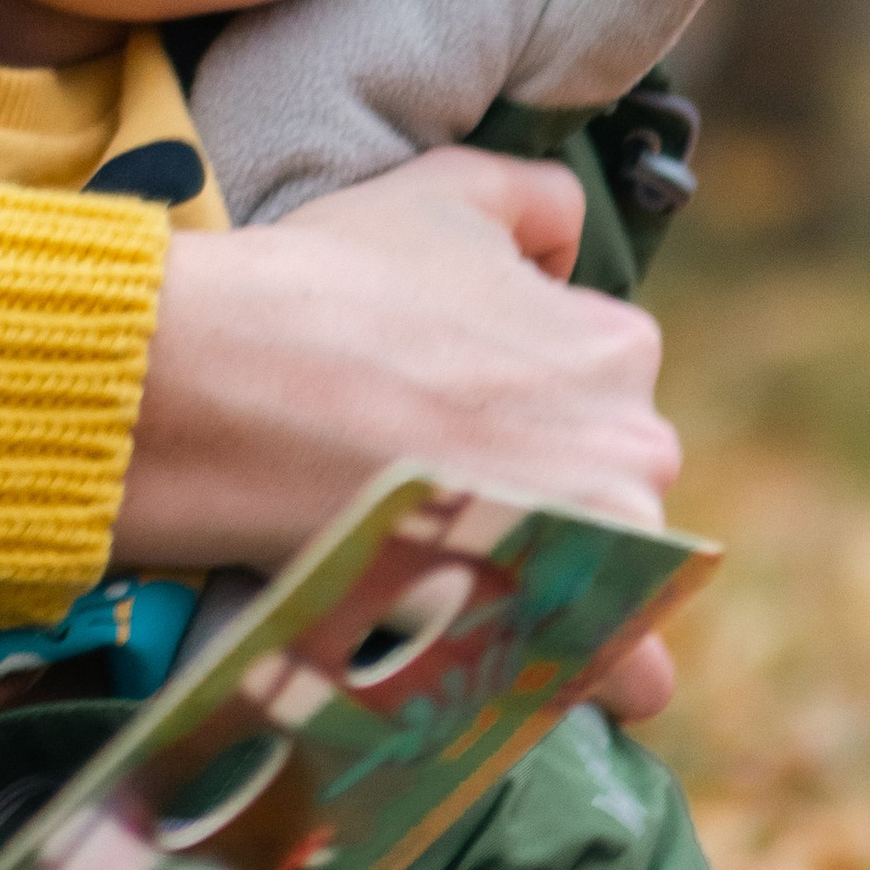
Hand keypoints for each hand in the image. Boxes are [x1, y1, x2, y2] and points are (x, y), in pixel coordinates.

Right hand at [116, 150, 682, 715]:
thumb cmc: (331, 285)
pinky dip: (604, 672)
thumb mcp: (446, 189)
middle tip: (434, 478)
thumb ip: (537, 200)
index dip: (517, 391)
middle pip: (603, 474)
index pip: (594, 379)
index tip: (448, 403)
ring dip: (557, 571)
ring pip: (606, 568)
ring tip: (450, 565)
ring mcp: (602, 546)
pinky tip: (570, 680)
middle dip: (540, 480)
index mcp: (617, 346)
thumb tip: (566, 249)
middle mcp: (637, 446)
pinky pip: (620, 668)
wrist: (232, 389)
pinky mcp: (553, 628)